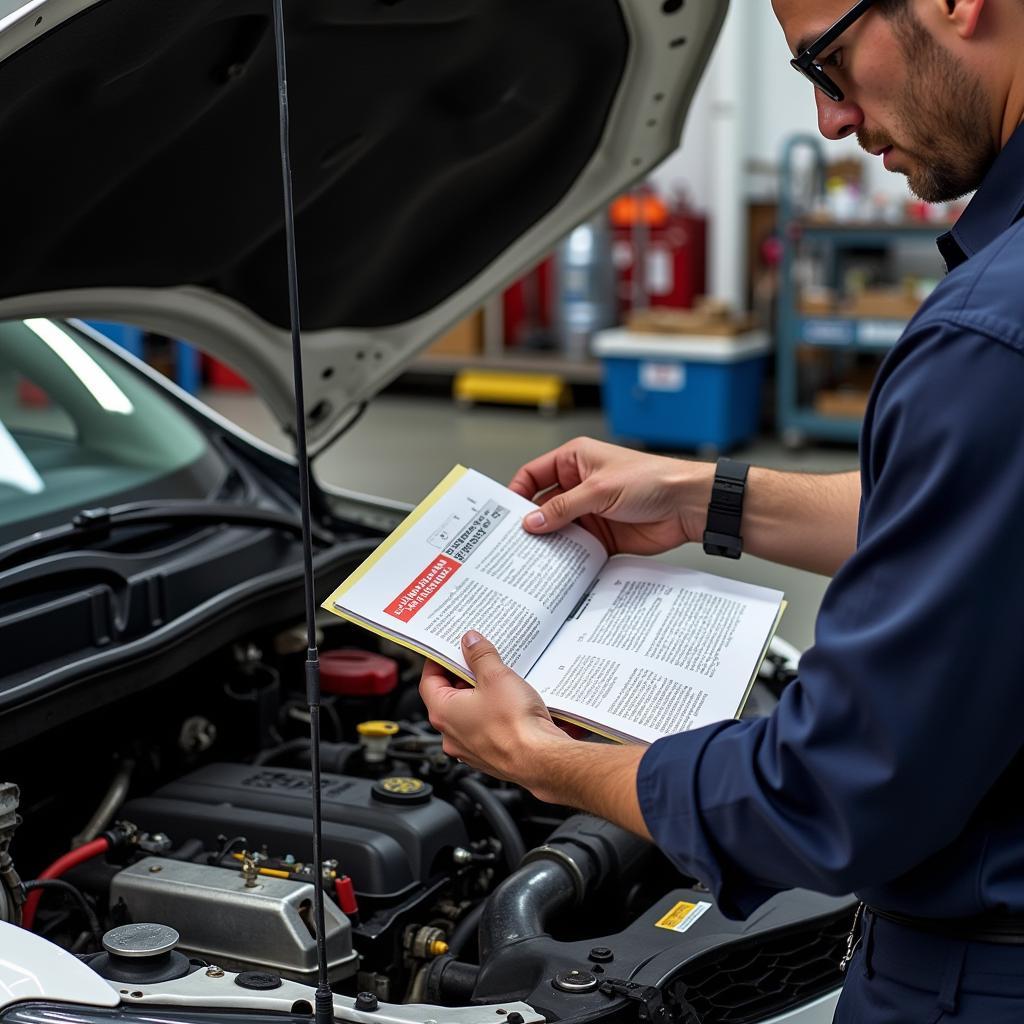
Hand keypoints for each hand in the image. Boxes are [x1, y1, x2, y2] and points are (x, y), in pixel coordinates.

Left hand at [418, 632, 571, 795]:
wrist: (539, 759)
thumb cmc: (514, 726)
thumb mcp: (496, 676)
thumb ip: (480, 655)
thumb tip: (470, 643)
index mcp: (443, 713)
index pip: (429, 680)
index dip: (440, 661)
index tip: (452, 649)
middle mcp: (451, 734)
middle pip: (449, 696)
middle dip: (464, 676)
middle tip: (479, 659)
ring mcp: (469, 748)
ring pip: (468, 713)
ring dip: (480, 695)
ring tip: (498, 679)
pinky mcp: (489, 755)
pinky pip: (484, 728)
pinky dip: (492, 714)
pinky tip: (509, 703)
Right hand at [509, 437, 713, 555]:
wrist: (688, 506)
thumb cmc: (653, 480)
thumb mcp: (599, 489)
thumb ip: (563, 507)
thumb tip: (532, 521)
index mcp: (575, 460)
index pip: (534, 475)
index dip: (517, 492)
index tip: (504, 514)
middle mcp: (580, 485)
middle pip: (543, 505)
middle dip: (530, 522)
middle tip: (513, 540)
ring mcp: (591, 511)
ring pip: (559, 530)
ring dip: (549, 543)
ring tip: (531, 558)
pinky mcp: (603, 535)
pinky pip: (578, 548)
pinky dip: (568, 557)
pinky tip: (557, 567)